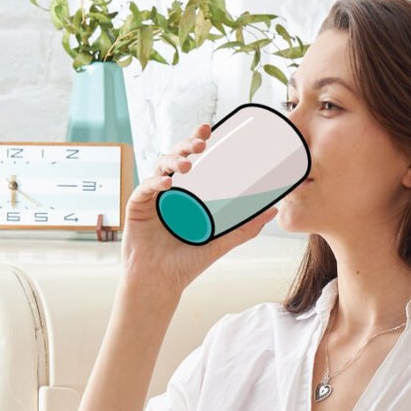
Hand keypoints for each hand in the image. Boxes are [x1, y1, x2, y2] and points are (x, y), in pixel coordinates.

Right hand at [119, 122, 278, 307]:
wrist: (161, 282)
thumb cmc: (187, 263)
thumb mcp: (221, 241)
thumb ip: (246, 227)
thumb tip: (274, 210)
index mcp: (186, 192)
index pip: (191, 160)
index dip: (197, 140)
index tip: (209, 128)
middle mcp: (168, 190)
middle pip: (175, 157)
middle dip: (186, 145)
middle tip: (201, 144)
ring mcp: (152, 197)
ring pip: (159, 166)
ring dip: (173, 160)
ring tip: (187, 165)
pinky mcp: (137, 207)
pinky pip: (145, 188)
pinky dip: (155, 182)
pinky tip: (167, 183)